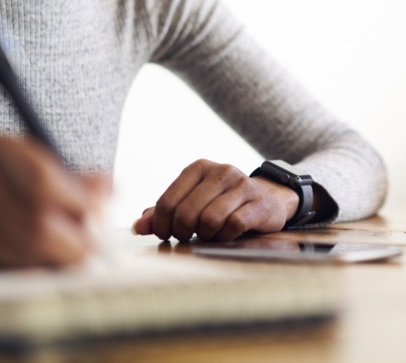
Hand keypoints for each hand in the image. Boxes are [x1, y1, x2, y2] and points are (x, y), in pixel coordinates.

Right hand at [0, 136, 109, 267]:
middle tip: (84, 253)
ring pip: (17, 255)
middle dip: (70, 244)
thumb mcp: (33, 168)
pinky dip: (19, 277)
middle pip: (34, 223)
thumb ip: (75, 180)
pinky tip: (26, 269)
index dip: (79, 207)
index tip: (96, 223)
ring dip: (48, 264)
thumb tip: (108, 191)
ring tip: (58, 261)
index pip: (45, 180)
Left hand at [131, 159, 298, 242]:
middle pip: (186, 214)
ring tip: (210, 233)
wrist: (268, 199)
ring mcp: (241, 185)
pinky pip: (233, 225)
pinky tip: (227, 233)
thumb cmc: (222, 202)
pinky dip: (226, 235)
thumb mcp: (192, 201)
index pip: (167, 202)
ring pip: (210, 220)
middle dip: (183, 232)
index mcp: (198, 168)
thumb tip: (138, 227)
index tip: (166, 234)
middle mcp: (220, 171)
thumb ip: (164, 212)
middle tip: (188, 236)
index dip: (161, 225)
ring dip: (207, 234)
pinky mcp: (258, 202)